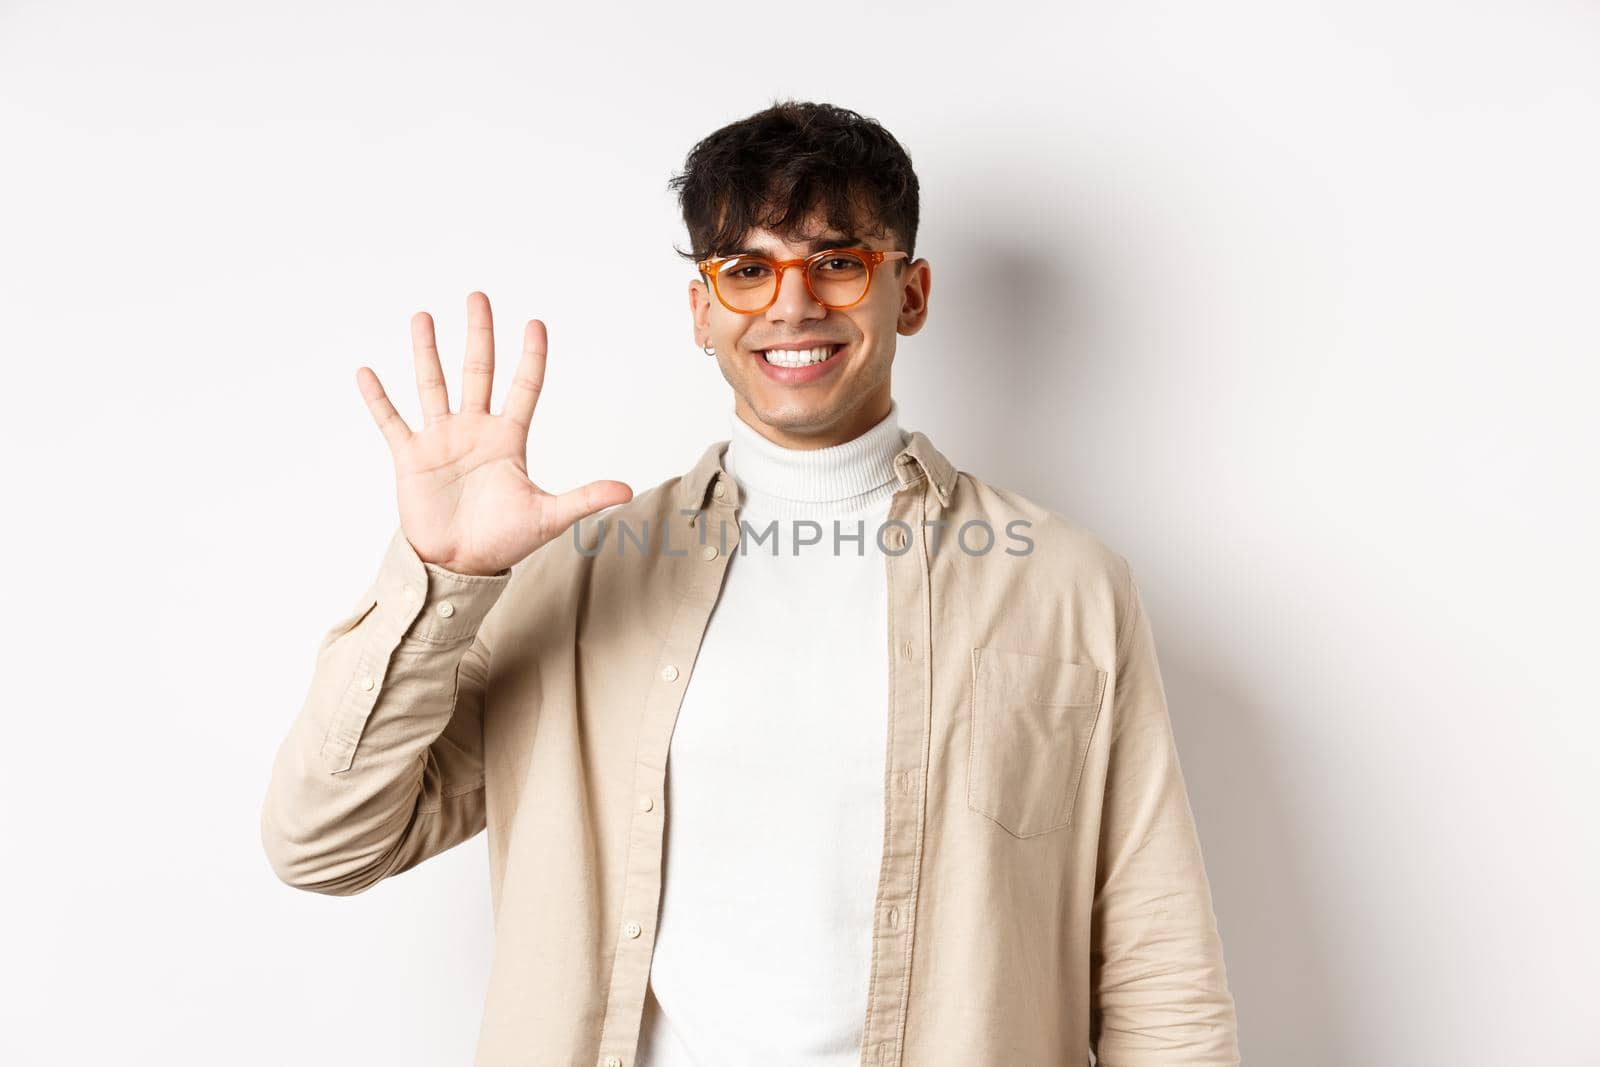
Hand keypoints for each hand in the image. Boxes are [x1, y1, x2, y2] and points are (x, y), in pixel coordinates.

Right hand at [356, 291, 632, 575]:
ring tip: (423, 316)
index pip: (524, 387)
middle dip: (478, 334)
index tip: (535, 324)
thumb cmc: (504, 541)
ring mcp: (441, 440)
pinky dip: (378, 398)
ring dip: (427, 351)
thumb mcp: (548, 517)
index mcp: (508, 439)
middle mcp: (475, 430)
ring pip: (433, 385)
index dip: (531, 357)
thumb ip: (584, 499)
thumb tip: (627, 491)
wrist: (460, 566)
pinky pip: (392, 421)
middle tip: (478, 296)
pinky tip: (366, 371)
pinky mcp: (411, 457)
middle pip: (477, 372)